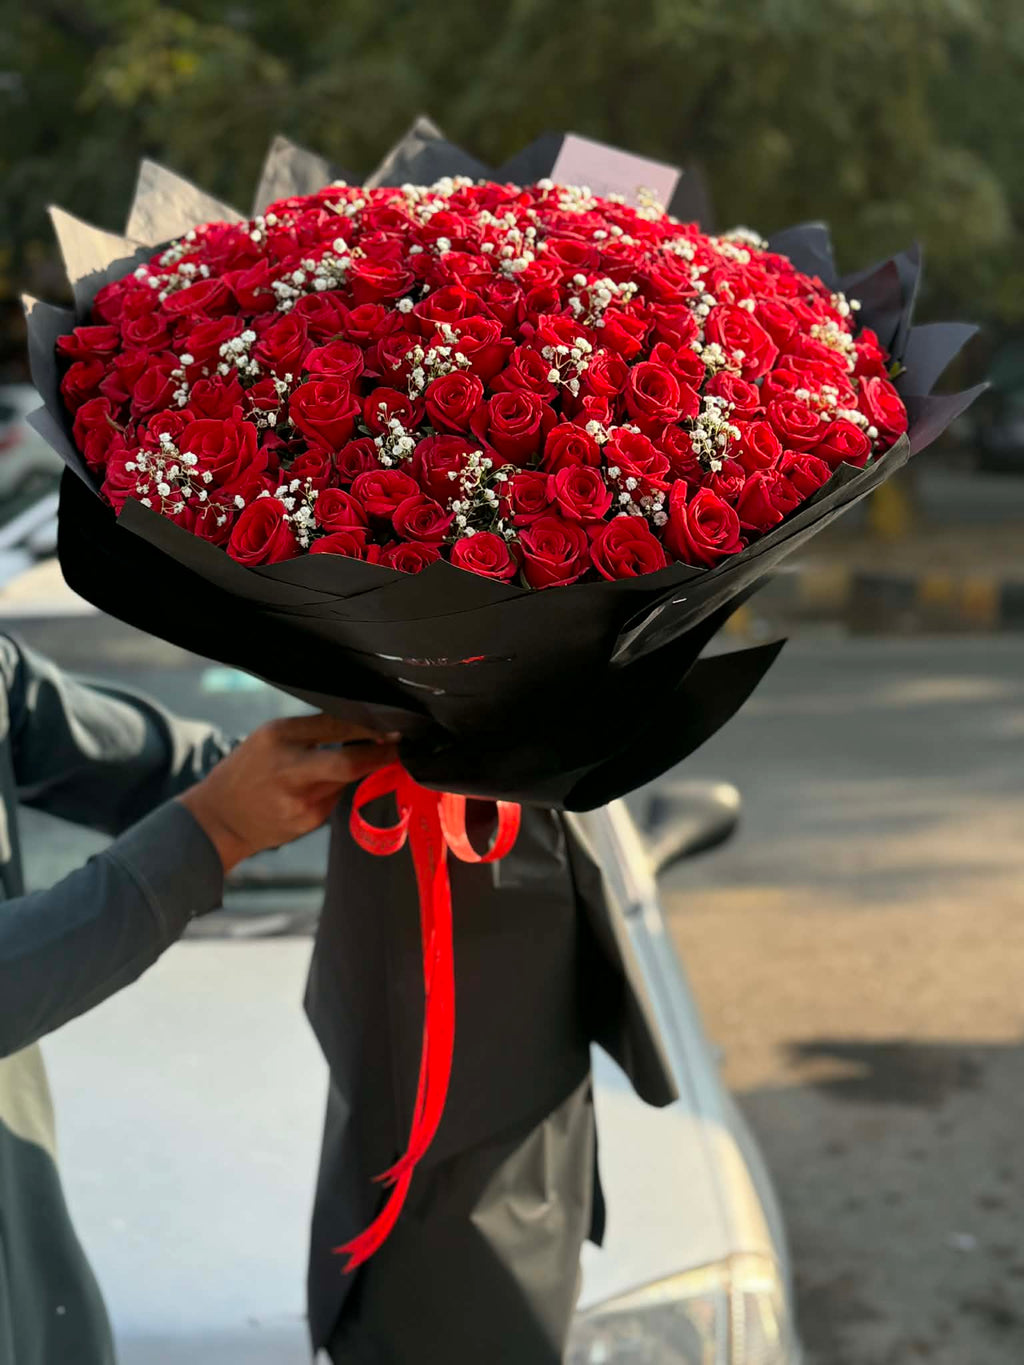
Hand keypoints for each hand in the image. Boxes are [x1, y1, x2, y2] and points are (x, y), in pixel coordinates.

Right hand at [178, 714, 397, 872]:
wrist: (218, 819)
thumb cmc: (249, 770)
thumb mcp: (271, 738)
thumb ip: (314, 731)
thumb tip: (364, 726)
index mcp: (278, 735)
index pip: (336, 725)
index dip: (370, 727)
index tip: (394, 726)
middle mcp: (288, 767)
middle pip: (349, 763)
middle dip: (381, 756)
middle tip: (401, 747)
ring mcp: (298, 799)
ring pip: (346, 781)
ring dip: (357, 772)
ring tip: (347, 765)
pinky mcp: (306, 822)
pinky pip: (335, 800)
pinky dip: (335, 791)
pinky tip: (314, 792)